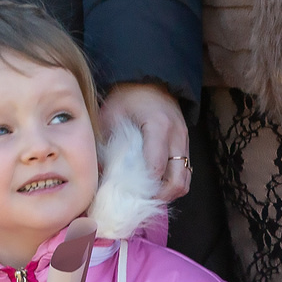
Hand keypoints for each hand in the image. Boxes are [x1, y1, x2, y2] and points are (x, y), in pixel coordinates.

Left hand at [101, 82, 191, 201]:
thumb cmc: (125, 98)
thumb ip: (104, 147)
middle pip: (178, 181)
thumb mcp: (109, 118)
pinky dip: (172, 182)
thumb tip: (96, 179)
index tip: (127, 197)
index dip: (144, 188)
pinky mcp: (185, 146)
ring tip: (148, 195)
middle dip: (160, 197)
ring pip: (185, 180)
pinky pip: (184, 172)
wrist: (148, 80)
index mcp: (158, 127)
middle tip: (140, 201)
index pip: (156, 169)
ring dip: (168, 192)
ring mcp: (185, 142)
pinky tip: (155, 183)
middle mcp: (177, 137)